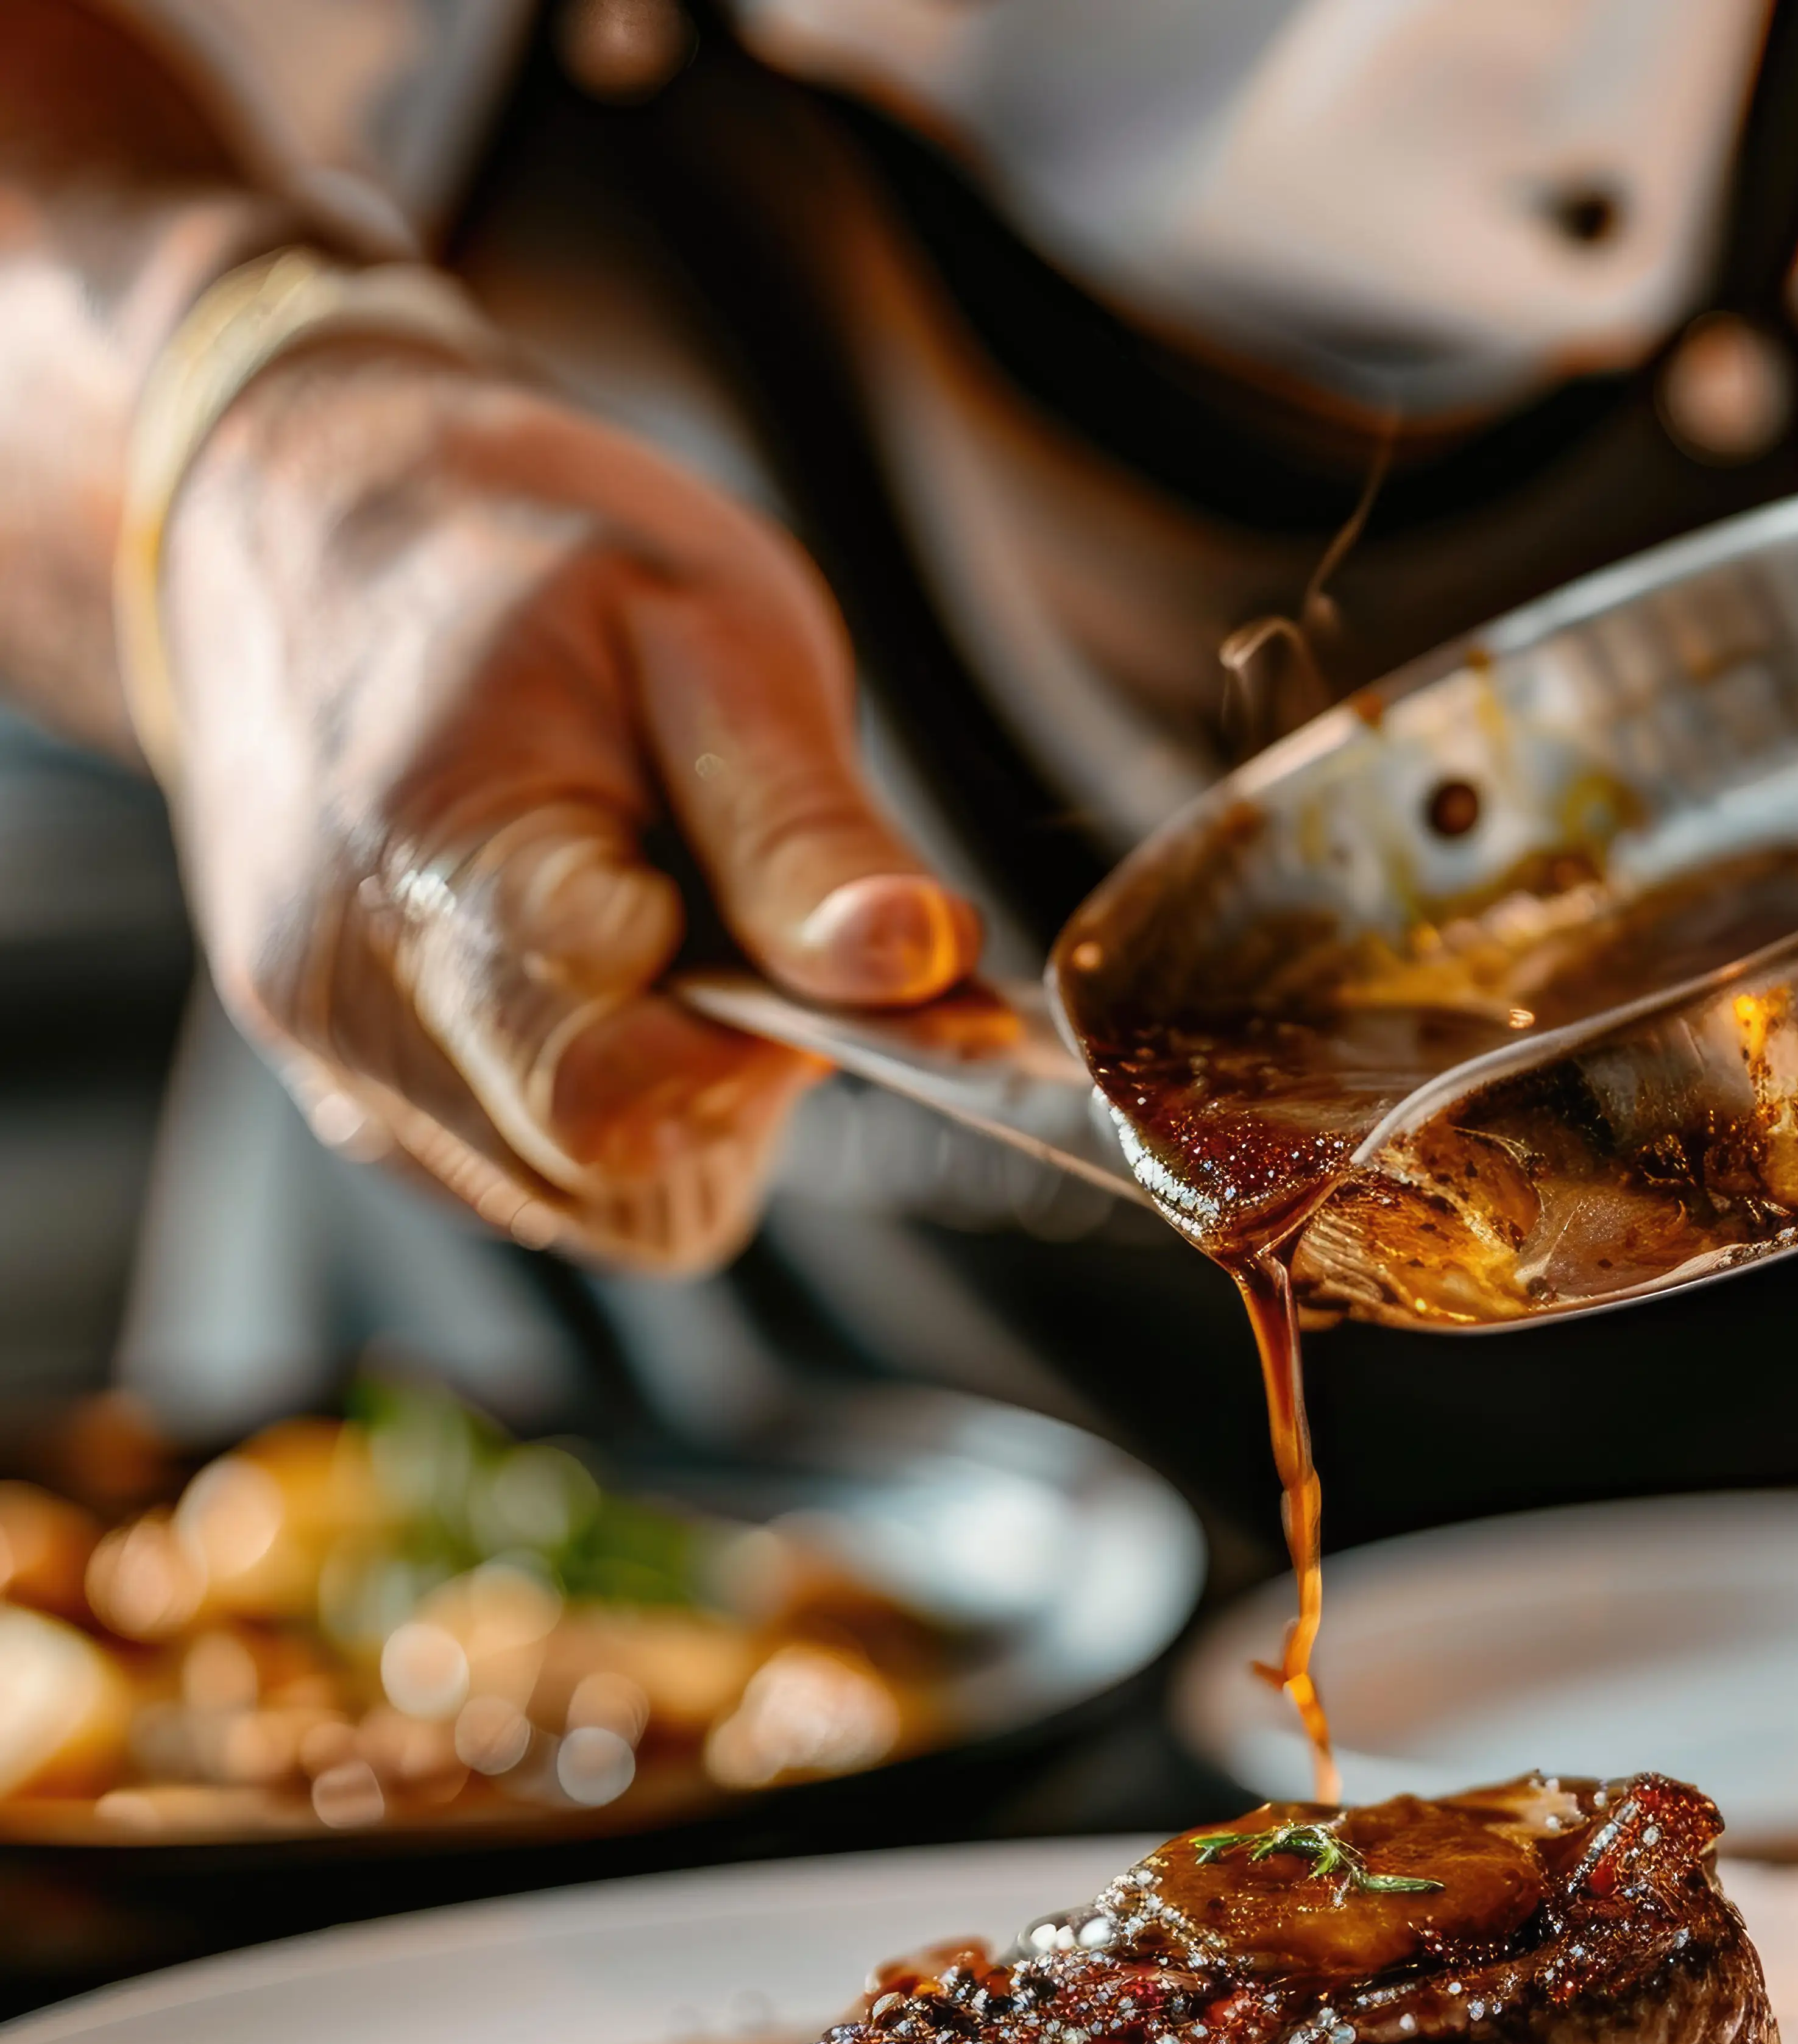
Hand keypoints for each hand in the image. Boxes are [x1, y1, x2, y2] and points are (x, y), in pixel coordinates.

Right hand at [156, 344, 978, 1267]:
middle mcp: (356, 1004)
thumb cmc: (519, 549)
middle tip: (730, 920)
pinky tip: (579, 959)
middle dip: (718, 1081)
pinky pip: (509, 1173)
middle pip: (612, 1185)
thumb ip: (806, 836)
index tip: (814, 952)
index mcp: (443, 880)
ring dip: (657, 1097)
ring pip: (568, 1202)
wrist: (297, 510)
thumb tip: (922, 972)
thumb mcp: (715, 636)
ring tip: (648, 921)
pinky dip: (580, 1098)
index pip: (626, 1103)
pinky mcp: (336, 1080)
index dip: (761, 1054)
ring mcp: (332, 1055)